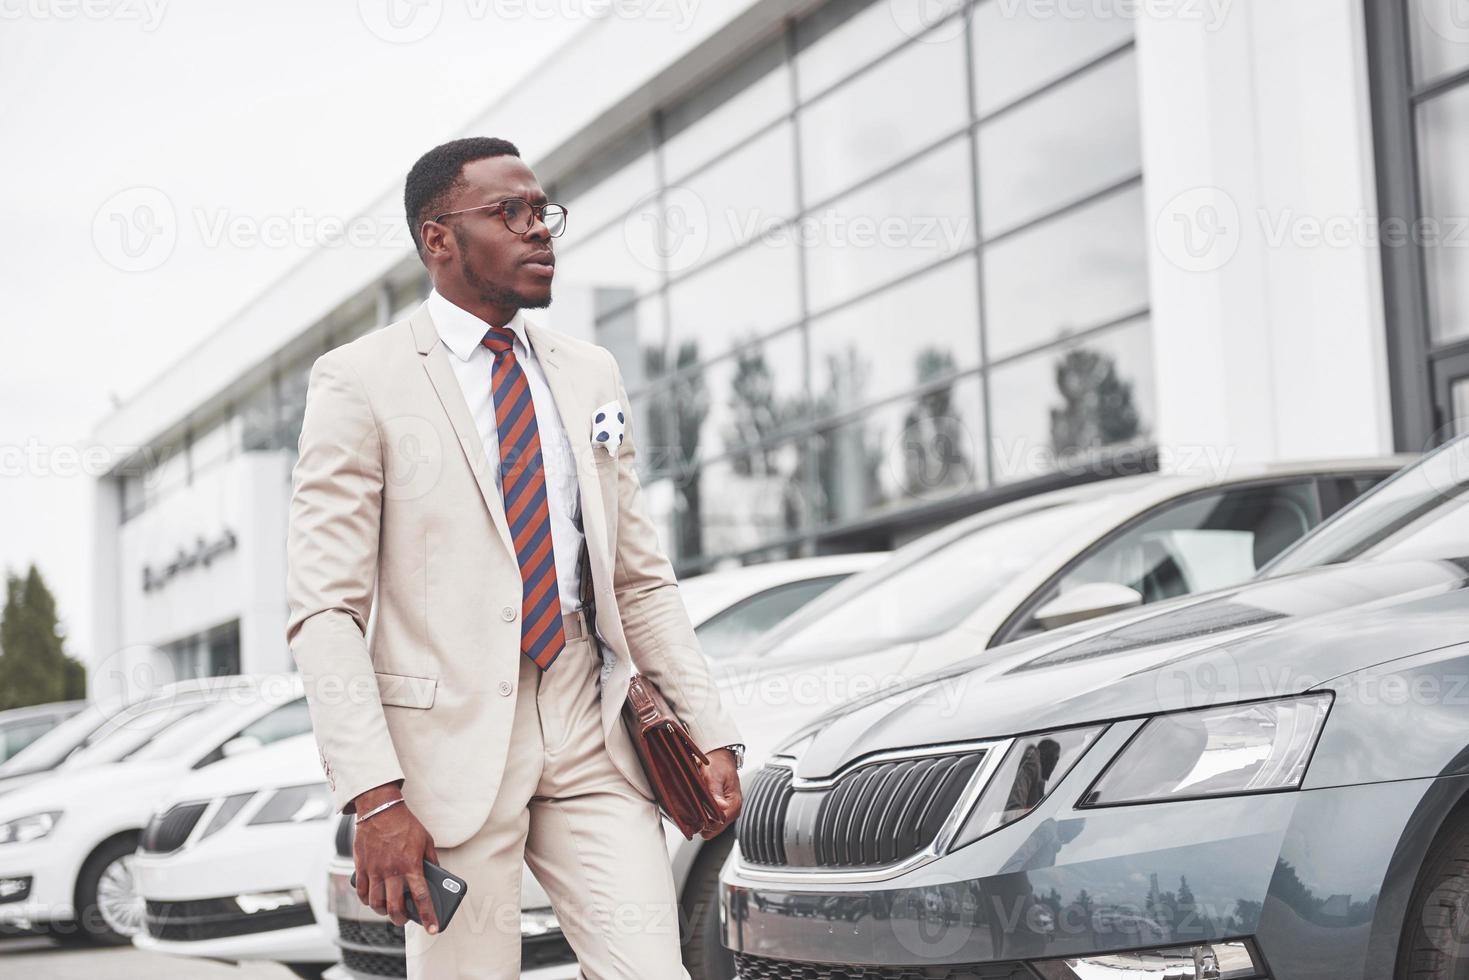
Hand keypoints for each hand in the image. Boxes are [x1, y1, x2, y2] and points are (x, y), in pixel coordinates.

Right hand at [352, 786, 441, 933]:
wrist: (380, 809)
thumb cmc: (405, 824)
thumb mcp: (426, 840)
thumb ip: (431, 860)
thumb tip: (436, 875)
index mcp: (411, 865)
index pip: (421, 897)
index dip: (428, 916)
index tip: (432, 928)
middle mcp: (391, 870)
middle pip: (395, 906)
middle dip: (400, 919)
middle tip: (404, 919)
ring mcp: (374, 870)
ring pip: (375, 903)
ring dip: (382, 911)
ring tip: (388, 910)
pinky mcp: (361, 867)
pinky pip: (361, 891)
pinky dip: (366, 900)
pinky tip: (372, 899)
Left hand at [699, 747, 741, 839]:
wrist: (720, 756)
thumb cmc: (718, 764)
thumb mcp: (714, 777)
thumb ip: (716, 794)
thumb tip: (722, 807)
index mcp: (734, 805)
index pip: (716, 826)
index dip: (703, 821)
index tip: (694, 811)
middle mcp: (732, 811)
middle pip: (712, 830)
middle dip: (701, 821)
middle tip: (693, 805)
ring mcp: (727, 811)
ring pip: (710, 826)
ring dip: (702, 818)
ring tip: (697, 802)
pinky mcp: (721, 810)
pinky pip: (710, 820)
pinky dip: (703, 814)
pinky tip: (699, 803)